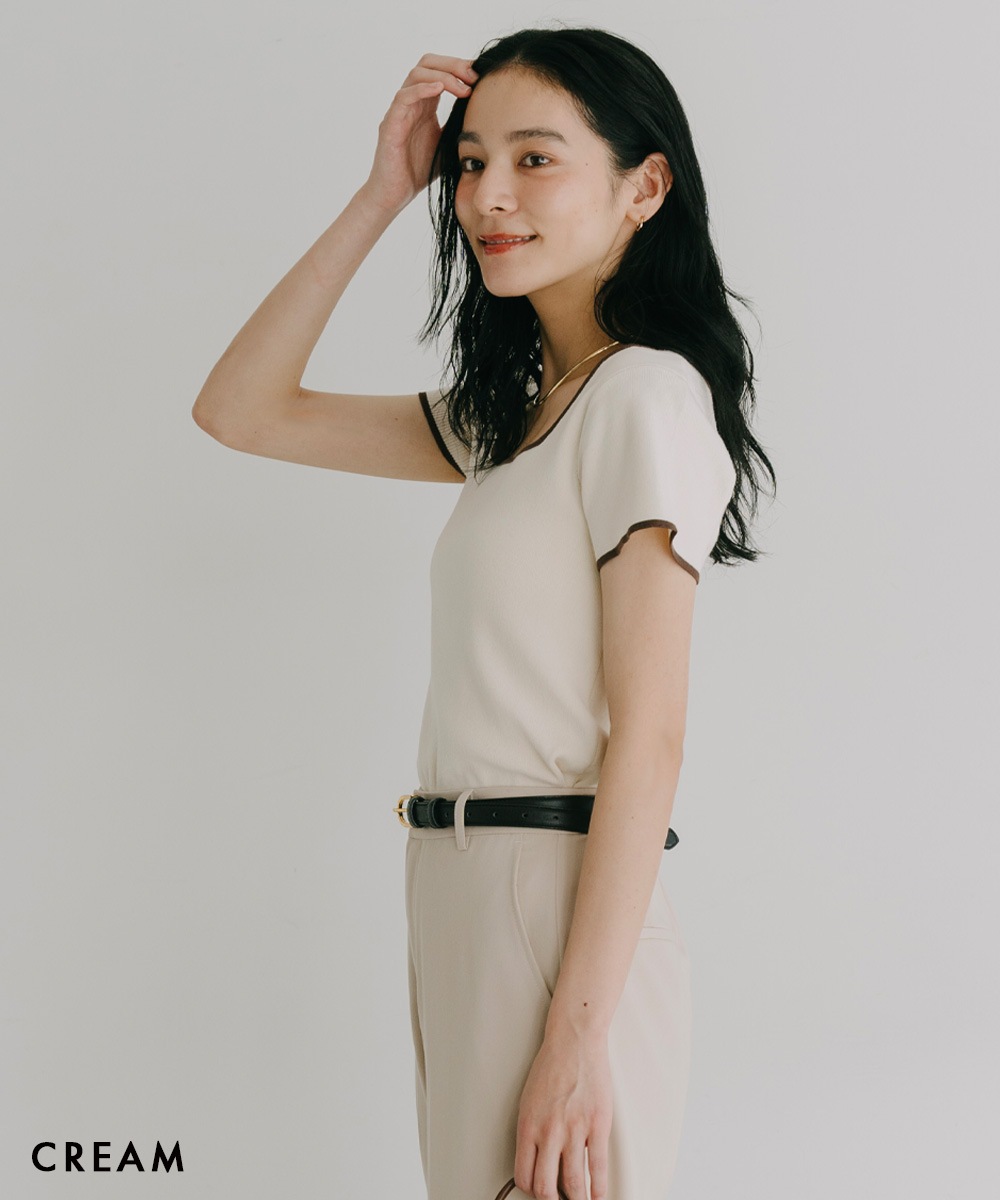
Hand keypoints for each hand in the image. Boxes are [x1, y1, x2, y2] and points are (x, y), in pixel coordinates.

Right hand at [361, 53, 478, 215]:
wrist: (395, 194)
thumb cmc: (419, 172)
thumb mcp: (449, 146)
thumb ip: (462, 129)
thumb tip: (489, 121)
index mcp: (426, 106)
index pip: (440, 71)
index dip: (460, 68)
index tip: (481, 75)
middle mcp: (412, 103)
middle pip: (428, 64)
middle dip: (453, 64)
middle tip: (474, 75)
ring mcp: (399, 111)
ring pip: (416, 75)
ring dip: (442, 75)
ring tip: (463, 87)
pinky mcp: (390, 124)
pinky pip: (403, 97)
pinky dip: (421, 88)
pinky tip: (439, 89)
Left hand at [513, 1026, 612, 1199]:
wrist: (574, 1041)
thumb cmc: (551, 1066)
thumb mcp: (529, 1100)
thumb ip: (532, 1130)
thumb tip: (537, 1158)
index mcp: (528, 1126)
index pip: (524, 1175)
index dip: (532, 1189)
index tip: (539, 1191)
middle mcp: (548, 1132)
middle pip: (545, 1187)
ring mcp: (574, 1130)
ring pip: (573, 1183)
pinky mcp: (597, 1125)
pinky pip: (598, 1167)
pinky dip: (598, 1188)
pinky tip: (599, 1194)